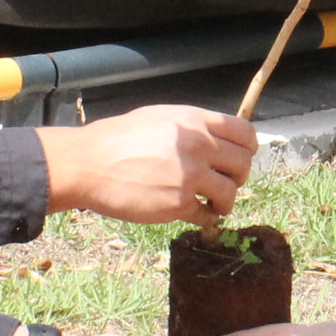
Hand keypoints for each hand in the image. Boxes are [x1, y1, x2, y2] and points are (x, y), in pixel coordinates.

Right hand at [39, 105, 256, 224]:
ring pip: (230, 193)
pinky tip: (195, 213)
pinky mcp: (179, 204)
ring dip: (223, 201)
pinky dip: (206, 217)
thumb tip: (217, 139)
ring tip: (211, 203)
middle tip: (223, 183)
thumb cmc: (117, 139)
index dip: (247, 149)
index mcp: (194, 121)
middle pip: (243, 164)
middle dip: (237, 176)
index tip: (240, 158)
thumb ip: (191, 127)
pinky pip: (208, 215)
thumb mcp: (158, 118)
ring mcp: (190, 176)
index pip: (244, 133)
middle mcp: (198, 145)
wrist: (88, 164)